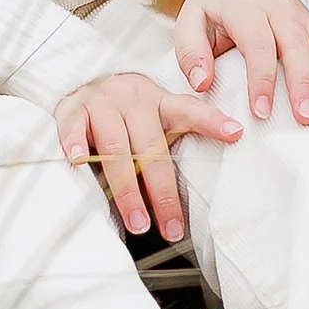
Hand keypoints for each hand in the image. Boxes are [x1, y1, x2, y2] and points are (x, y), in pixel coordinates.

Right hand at [55, 67, 239, 240]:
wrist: (83, 81)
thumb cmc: (124, 111)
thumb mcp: (153, 118)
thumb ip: (173, 142)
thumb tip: (197, 181)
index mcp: (158, 102)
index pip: (189, 111)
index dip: (212, 122)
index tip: (236, 133)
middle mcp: (133, 99)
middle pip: (151, 148)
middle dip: (163, 192)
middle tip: (171, 227)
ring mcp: (102, 103)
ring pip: (116, 147)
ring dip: (126, 188)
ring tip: (137, 221)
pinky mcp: (73, 110)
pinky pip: (74, 128)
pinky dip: (75, 144)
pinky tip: (77, 162)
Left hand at [174, 0, 308, 126]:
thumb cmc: (217, 5)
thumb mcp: (190, 19)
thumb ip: (191, 52)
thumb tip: (202, 83)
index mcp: (248, 9)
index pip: (258, 44)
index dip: (262, 79)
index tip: (262, 112)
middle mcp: (281, 11)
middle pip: (298, 46)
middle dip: (304, 85)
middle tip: (305, 118)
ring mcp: (303, 19)